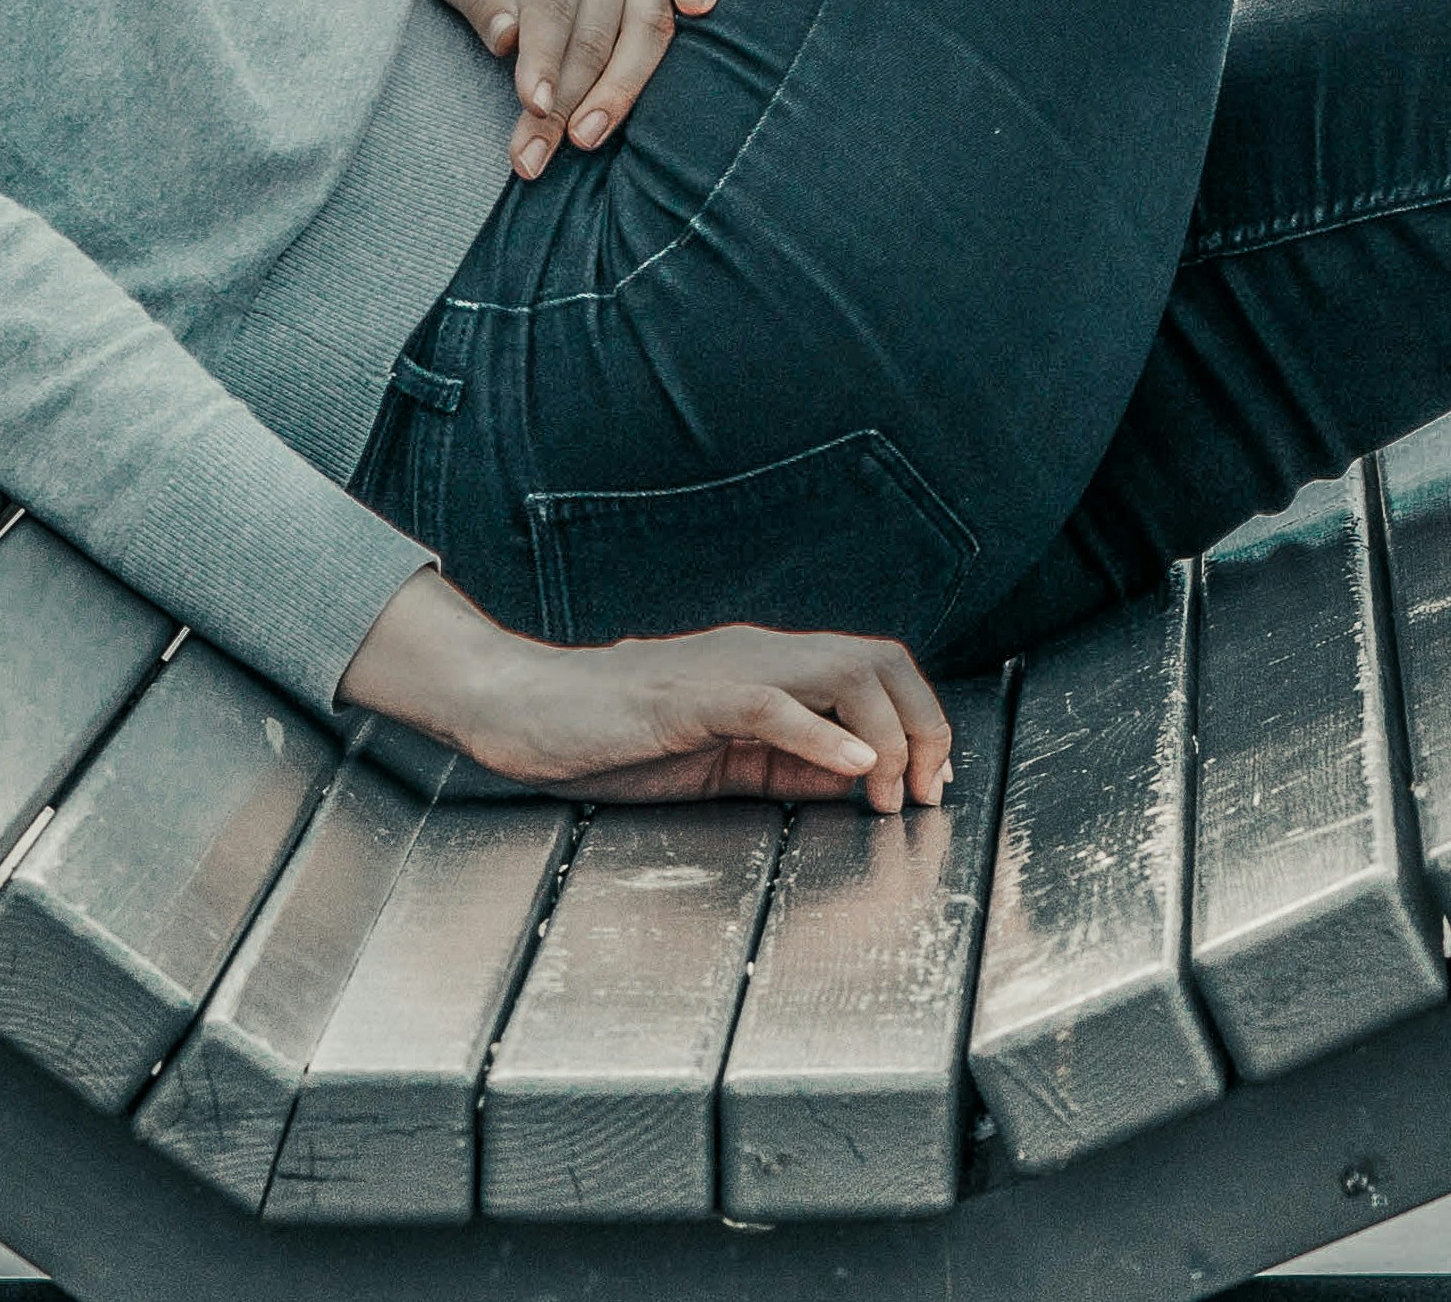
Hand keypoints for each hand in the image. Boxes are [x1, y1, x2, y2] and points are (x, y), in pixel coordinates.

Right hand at [344, 572, 952, 812]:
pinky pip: (770, 705)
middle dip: (923, 726)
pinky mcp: (687, 697)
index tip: (930, 787)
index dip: (923, 723)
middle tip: (922, 795)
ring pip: (840, 671)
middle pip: (879, 659)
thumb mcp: (718, 759)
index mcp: (768, 670)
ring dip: (885, 734)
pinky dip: (822, 734)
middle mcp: (758, 655)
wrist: (520, 709)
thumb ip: (787, 766)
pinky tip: (850, 766)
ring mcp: (723, 670)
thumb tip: (857, 781)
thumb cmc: (607, 735)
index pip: (875, 669)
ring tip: (890, 792)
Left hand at [408, 0, 714, 175]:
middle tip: (534, 157)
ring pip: (645, 26)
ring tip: (587, 138)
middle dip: (569, 99)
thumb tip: (509, 44)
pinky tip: (700, 11)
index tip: (532, 107)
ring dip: (620, 89)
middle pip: (598, 29)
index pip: (553, 2)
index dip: (544, 58)